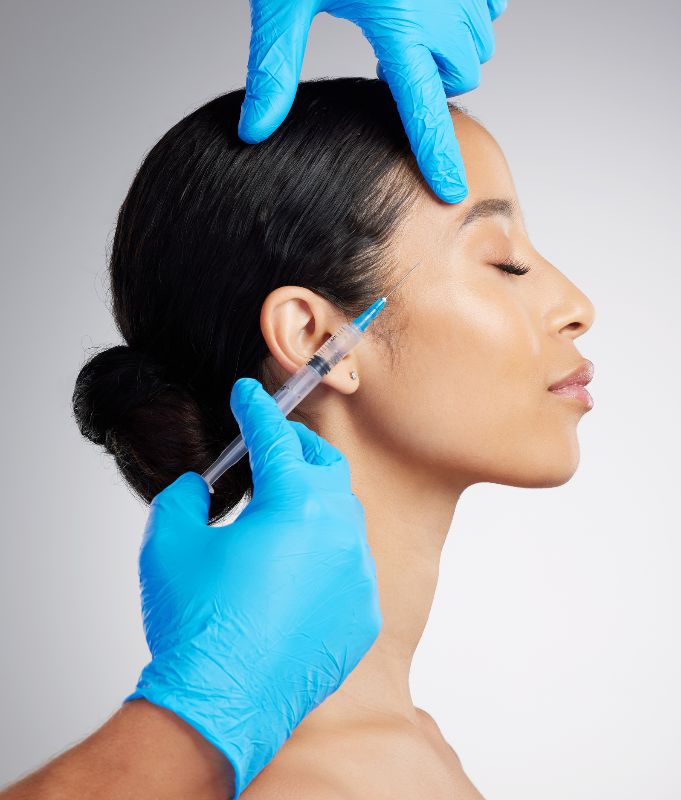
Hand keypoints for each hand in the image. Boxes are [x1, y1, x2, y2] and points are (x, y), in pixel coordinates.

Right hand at [124, 377, 380, 797]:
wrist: (220, 705)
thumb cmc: (195, 622)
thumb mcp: (169, 543)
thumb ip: (184, 498)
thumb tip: (198, 487)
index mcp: (295, 505)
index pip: (276, 439)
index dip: (258, 410)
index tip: (249, 393)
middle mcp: (340, 532)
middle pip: (325, 467)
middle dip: (297, 449)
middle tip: (270, 448)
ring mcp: (357, 574)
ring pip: (344, 516)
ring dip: (314, 502)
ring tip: (280, 511)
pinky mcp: (361, 613)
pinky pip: (351, 566)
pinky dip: (326, 554)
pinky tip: (296, 569)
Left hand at [239, 0, 507, 202]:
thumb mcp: (283, 3)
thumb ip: (272, 71)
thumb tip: (252, 132)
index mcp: (397, 21)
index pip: (423, 110)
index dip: (436, 156)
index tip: (450, 193)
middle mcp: (441, 1)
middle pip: (461, 75)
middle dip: (435, 81)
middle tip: (393, 61)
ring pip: (478, 42)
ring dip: (452, 48)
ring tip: (410, 26)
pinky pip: (492, 4)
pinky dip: (469, 12)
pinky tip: (434, 1)